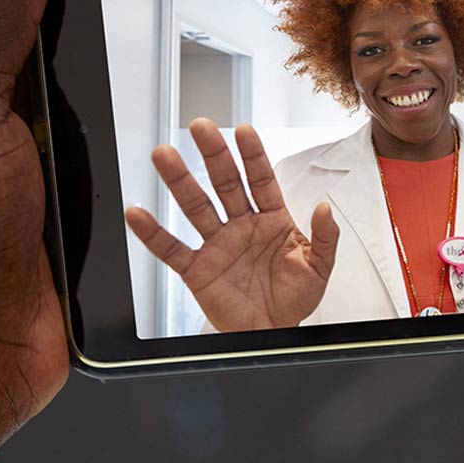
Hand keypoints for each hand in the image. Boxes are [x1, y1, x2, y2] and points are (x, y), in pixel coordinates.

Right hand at [122, 119, 340, 331]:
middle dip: (213, 155)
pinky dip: (153, 233)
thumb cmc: (294, 298)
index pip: (260, 180)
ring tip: (164, 156)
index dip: (252, 156)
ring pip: (196, 207)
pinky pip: (172, 249)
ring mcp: (217, 245)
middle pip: (224, 183)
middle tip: (200, 128)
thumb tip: (324, 208)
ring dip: (179, 181)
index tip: (244, 131)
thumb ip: (324, 237)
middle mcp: (241, 226)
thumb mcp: (320, 267)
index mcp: (271, 221)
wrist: (273, 334)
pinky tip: (139, 213)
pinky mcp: (198, 270)